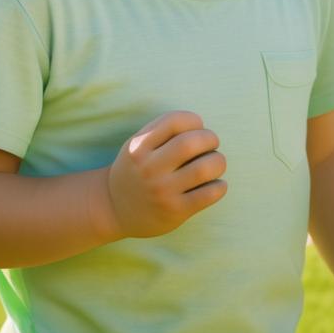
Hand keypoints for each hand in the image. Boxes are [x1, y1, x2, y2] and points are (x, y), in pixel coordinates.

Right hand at [106, 111, 226, 238]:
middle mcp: (149, 168)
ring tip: (215, 164)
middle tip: (211, 144)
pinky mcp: (175, 211)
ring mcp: (162, 191)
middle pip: (190, 143)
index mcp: (139, 147)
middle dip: (210, 138)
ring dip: (218, 161)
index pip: (174, 121)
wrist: (114, 209)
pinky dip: (219, 186)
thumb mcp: (136, 145)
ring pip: (204, 168)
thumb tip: (201, 127)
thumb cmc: (135, 170)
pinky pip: (209, 194)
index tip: (197, 128)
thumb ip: (162, 132)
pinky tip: (215, 184)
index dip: (194, 120)